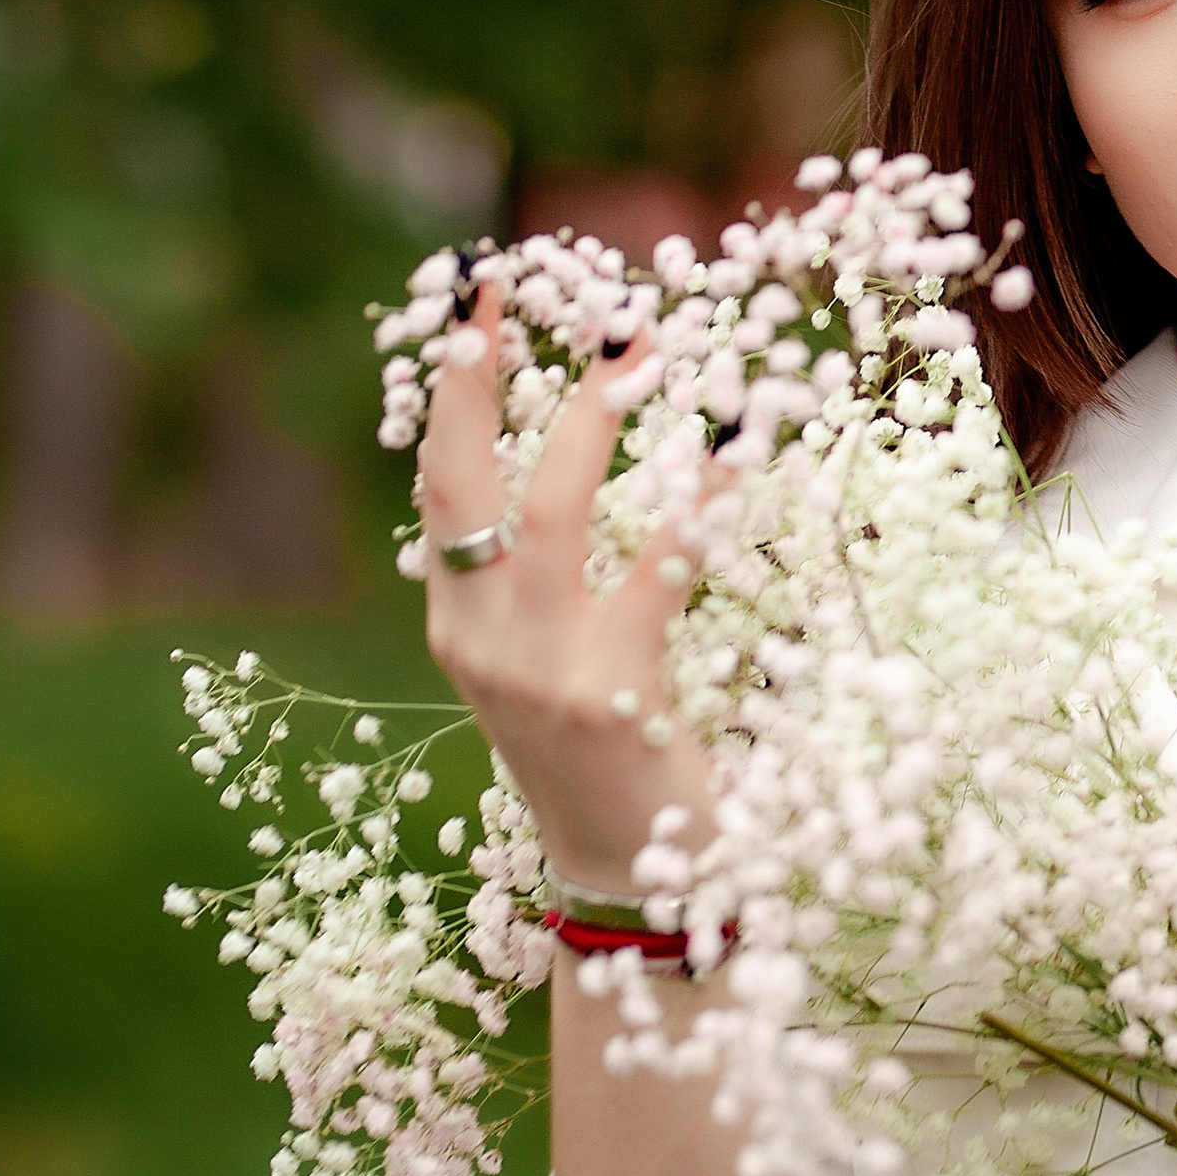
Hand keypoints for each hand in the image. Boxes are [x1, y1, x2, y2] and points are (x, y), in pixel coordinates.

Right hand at [417, 286, 710, 891]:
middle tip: (521, 290)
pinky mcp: (610, 694)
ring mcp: (539, 668)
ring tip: (638, 346)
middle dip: (482, 378)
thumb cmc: (603, 758)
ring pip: (552, 509)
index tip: (472, 304)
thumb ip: (547, 579)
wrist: (626, 885)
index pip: (440, 485)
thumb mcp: (548, 662)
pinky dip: (700, 502)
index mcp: (458, 623)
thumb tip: (585, 451)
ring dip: (595, 417)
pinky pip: (661, 570)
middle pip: (463, 481)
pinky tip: (736, 451)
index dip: (454, 387)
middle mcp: (479, 638)